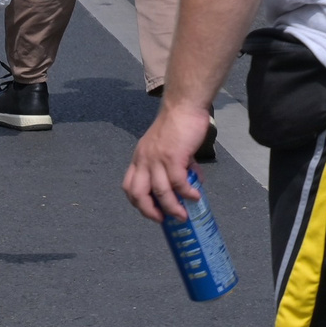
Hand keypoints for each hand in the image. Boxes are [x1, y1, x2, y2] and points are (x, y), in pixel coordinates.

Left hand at [123, 98, 213, 221]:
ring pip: (160, 192)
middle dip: (149, 211)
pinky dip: (186, 192)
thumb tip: (191, 179)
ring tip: (183, 215)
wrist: (184, 106)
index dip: (138, 202)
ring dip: (172, 207)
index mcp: (140, 158)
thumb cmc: (178, 122)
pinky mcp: (173, 157)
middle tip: (163, 220)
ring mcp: (157, 160)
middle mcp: (144, 161)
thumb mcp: (168, 145)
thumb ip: (176, 163)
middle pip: (138, 194)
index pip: (129, 186)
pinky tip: (196, 196)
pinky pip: (178, 182)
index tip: (152, 211)